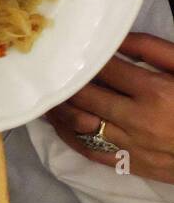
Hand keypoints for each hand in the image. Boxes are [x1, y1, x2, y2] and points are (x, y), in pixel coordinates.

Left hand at [45, 33, 173, 183]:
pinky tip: (59, 122)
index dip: (85, 59)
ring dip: (59, 108)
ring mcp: (131, 145)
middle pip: (84, 96)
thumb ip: (152, 50)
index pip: (103, 70)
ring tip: (48, 94)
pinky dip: (69, 134)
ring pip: (79, 124)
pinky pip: (88, 150)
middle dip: (65, 82)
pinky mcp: (129, 164)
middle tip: (49, 70)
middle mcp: (138, 120)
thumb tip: (114, 38)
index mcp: (155, 92)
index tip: (71, 50)